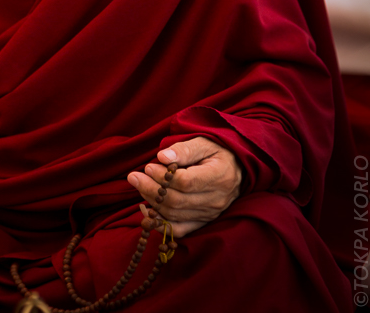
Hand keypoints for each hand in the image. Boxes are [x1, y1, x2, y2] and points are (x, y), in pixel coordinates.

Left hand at [127, 136, 241, 237]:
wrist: (237, 169)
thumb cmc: (218, 152)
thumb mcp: (204, 142)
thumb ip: (184, 149)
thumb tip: (162, 156)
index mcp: (219, 176)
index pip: (186, 182)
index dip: (163, 177)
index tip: (148, 166)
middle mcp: (216, 200)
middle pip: (177, 201)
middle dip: (151, 189)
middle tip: (134, 176)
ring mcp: (210, 214)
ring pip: (175, 215)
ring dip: (152, 202)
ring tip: (139, 185)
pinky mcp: (203, 222)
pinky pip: (180, 230)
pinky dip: (160, 223)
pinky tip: (146, 210)